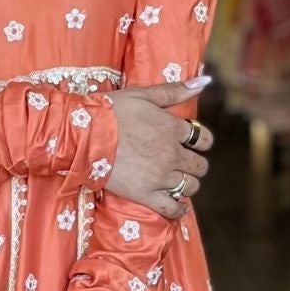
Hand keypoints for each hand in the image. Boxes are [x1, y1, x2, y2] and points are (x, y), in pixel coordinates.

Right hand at [101, 73, 213, 219]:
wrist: (85, 136)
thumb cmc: (112, 111)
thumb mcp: (143, 94)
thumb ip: (175, 91)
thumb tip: (204, 80)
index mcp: (173, 129)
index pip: (204, 139)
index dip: (201, 141)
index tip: (192, 142)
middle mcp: (172, 154)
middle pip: (200, 166)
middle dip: (194, 164)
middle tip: (183, 163)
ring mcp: (160, 177)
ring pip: (190, 186)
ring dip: (187, 184)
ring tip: (177, 181)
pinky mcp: (145, 195)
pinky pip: (171, 208)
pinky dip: (178, 210)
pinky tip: (178, 207)